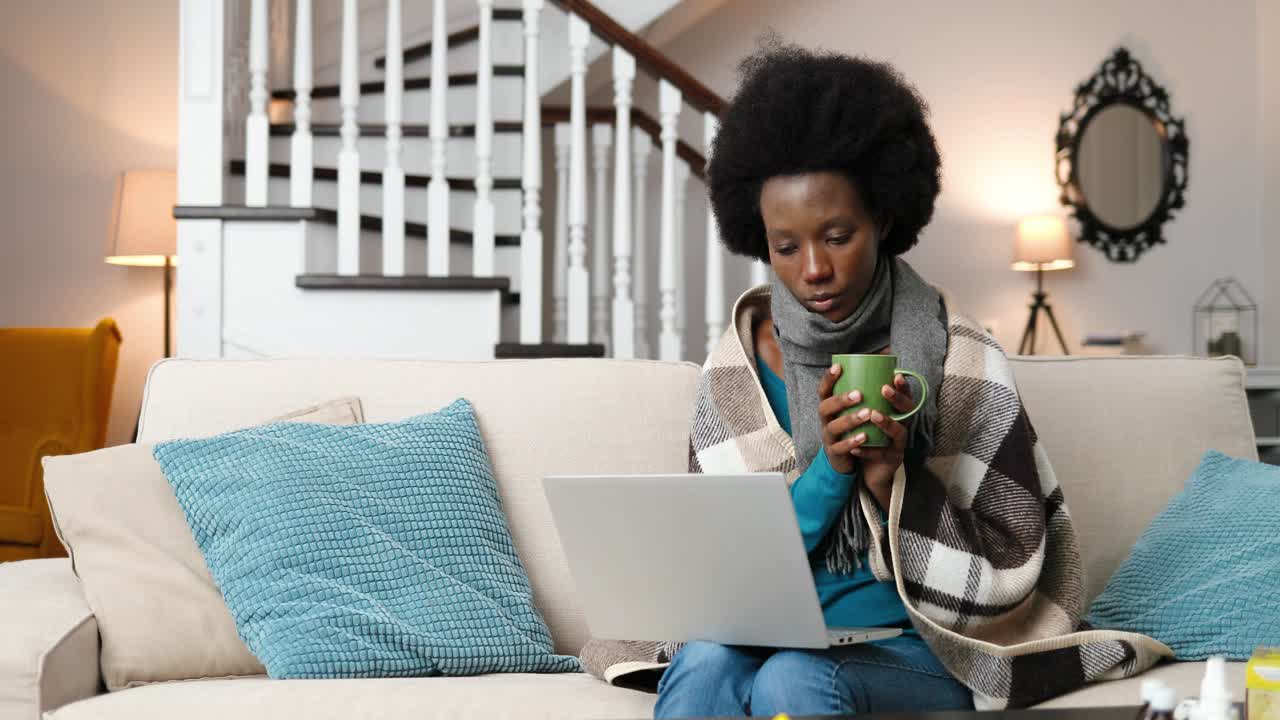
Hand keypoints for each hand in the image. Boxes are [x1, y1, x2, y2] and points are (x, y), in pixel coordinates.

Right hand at [816, 364, 867, 475]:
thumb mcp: (856, 410)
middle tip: (859, 394)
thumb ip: (868, 390)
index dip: (828, 379)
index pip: (823, 391)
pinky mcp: (835, 453)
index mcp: (829, 407)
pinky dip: (852, 442)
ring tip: (867, 413)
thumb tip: (888, 362)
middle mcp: (825, 420)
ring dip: (850, 419)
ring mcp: (829, 437)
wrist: (846, 460)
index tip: (838, 366)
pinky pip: (841, 447)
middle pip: (825, 407)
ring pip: (834, 427)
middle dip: (841, 399)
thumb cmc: (854, 428)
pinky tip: (864, 437)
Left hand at [851, 374, 914, 505]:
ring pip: (898, 432)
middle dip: (897, 399)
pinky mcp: (892, 459)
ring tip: (872, 414)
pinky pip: (881, 454)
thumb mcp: (867, 416)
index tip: (895, 375)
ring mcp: (899, 443)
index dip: (903, 386)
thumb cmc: (868, 436)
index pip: (905, 396)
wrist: (871, 469)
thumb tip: (845, 371)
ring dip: (886, 422)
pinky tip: (856, 448)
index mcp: (897, 414)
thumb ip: (862, 399)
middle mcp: (903, 426)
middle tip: (884, 389)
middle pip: (907, 411)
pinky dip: (868, 451)